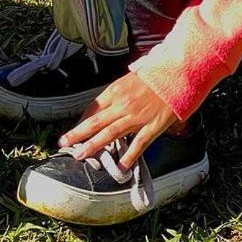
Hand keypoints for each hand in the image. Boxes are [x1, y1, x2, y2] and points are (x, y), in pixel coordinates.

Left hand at [58, 71, 177, 168]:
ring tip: (80, 155)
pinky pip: (138, 144)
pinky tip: (120, 167)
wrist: (177, 74)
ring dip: (93, 146)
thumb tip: (107, 104)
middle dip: (77, 134)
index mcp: (115, 91)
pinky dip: (129, 156)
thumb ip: (118, 93)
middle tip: (63, 143)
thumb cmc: (155, 74)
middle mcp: (122, 105)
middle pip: (95, 122)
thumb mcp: (130, 79)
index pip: (92, 108)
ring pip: (110, 134)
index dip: (81, 121)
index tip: (73, 130)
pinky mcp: (153, 126)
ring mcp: (137, 117)